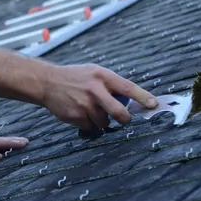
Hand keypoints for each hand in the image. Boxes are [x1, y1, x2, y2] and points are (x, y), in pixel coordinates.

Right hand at [41, 64, 157, 132]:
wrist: (47, 82)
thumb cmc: (75, 77)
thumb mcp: (94, 72)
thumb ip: (111, 84)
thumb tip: (131, 101)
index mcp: (102, 76)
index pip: (128, 88)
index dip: (143, 97)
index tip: (153, 105)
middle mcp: (95, 90)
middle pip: (119, 112)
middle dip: (125, 119)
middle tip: (125, 119)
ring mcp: (84, 104)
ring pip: (104, 122)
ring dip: (102, 120)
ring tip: (92, 109)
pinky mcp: (75, 116)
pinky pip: (91, 127)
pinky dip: (89, 124)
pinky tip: (81, 113)